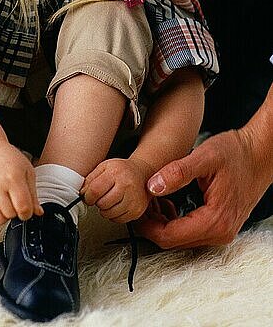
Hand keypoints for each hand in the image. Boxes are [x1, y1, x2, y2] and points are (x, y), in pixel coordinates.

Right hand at [0, 142, 43, 224]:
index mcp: (13, 178)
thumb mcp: (27, 171)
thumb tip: (38, 212)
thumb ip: (33, 194)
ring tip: (8, 202)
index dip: (29, 213)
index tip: (28, 210)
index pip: (23, 208)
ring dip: (6, 215)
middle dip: (17, 212)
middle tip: (17, 202)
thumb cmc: (7, 158)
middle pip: (11, 215)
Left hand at [81, 156, 153, 221]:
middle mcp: (126, 186)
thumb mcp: (104, 167)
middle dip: (97, 202)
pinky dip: (114, 215)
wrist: (142, 173)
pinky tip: (116, 205)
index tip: (88, 196)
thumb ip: (91, 179)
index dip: (88, 196)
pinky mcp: (137, 210)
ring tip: (109, 200)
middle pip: (102, 204)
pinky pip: (118, 220)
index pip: (95, 190)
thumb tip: (82, 193)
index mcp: (115, 173)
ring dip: (105, 210)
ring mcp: (133, 199)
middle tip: (100, 197)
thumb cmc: (122, 170)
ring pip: (109, 214)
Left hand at [136, 129, 271, 247]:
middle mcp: (219, 233)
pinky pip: (190, 231)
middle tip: (140, 201)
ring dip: (161, 222)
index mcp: (215, 221)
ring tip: (151, 198)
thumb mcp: (204, 156)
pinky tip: (166, 201)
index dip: (146, 225)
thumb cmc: (237, 153)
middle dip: (152, 224)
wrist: (261, 153)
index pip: (169, 237)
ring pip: (180, 238)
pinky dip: (173, 220)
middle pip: (173, 241)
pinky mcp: (219, 225)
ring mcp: (221, 231)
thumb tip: (153, 186)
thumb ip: (178, 172)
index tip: (134, 208)